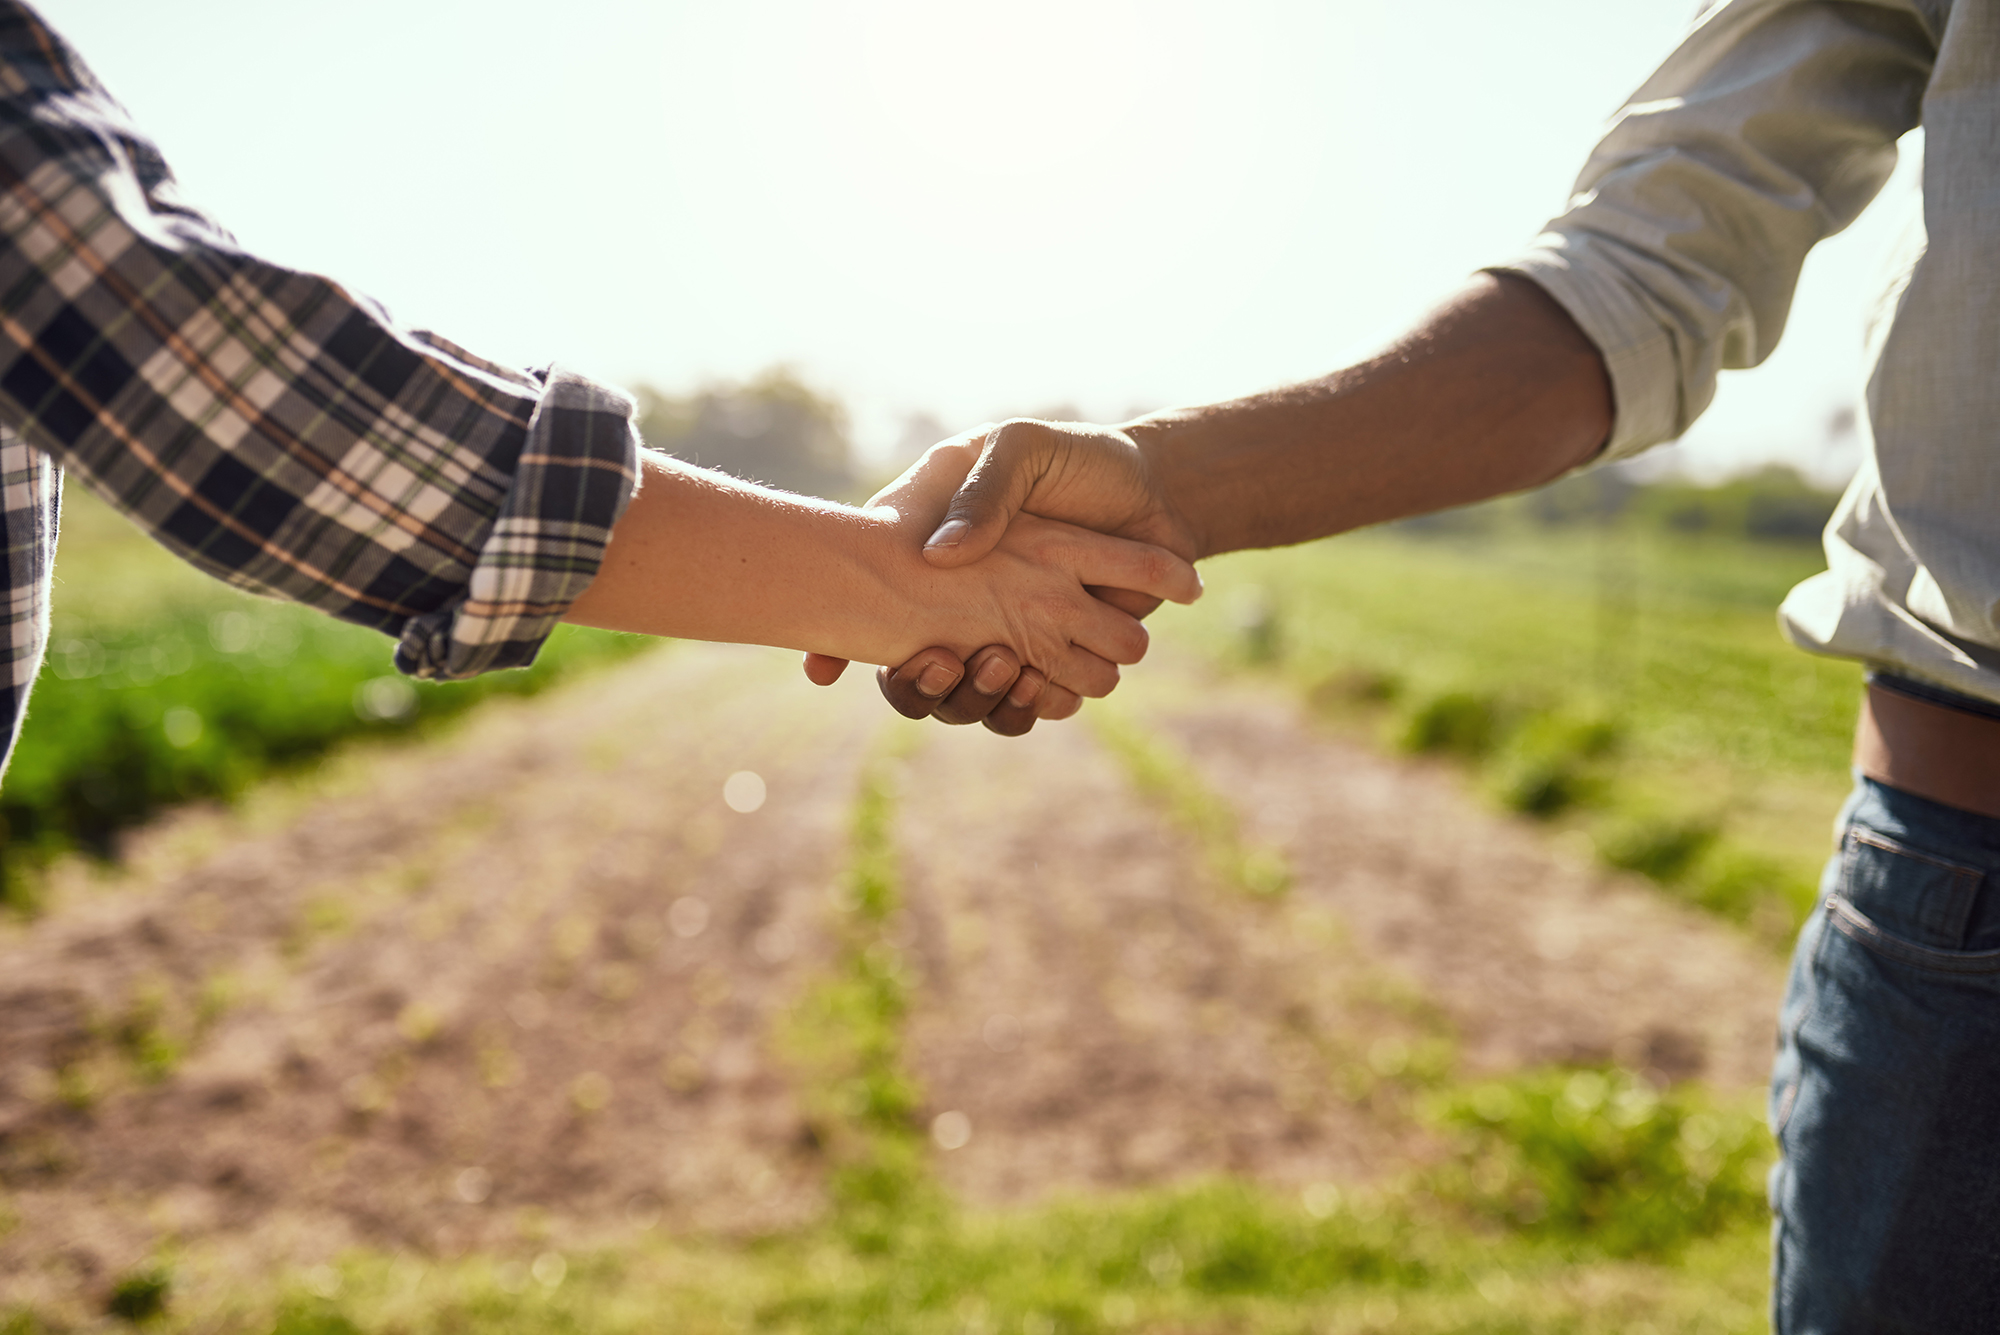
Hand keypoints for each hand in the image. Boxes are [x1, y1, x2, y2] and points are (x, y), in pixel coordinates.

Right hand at [804, 418, 1198, 730]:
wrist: (1158, 492)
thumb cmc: (1076, 459)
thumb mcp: (1020, 449)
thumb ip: (982, 492)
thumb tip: (941, 555)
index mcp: (935, 556)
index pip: (866, 607)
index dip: (838, 641)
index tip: (824, 669)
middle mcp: (966, 605)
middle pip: (917, 677)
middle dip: (924, 684)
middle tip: (942, 659)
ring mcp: (1014, 637)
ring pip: (974, 699)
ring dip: (984, 695)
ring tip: (1006, 666)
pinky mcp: (1061, 661)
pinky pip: (1036, 704)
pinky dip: (1040, 701)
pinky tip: (1046, 680)